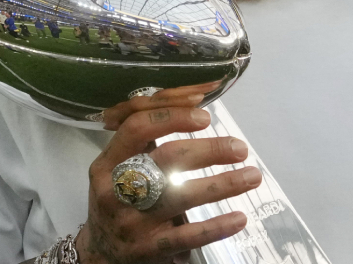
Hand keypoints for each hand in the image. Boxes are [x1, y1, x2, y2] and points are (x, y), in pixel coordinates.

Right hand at [77, 83, 259, 263]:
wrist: (100, 254)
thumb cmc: (117, 199)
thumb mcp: (117, 168)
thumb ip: (146, 141)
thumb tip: (193, 104)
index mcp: (107, 164)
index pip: (137, 127)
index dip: (172, 116)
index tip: (205, 117)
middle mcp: (115, 191)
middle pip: (167, 159)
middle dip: (210, 150)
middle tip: (239, 148)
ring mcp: (132, 222)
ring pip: (182, 196)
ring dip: (223, 184)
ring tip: (252, 176)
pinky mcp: (149, 249)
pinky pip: (188, 235)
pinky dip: (217, 225)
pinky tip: (239, 217)